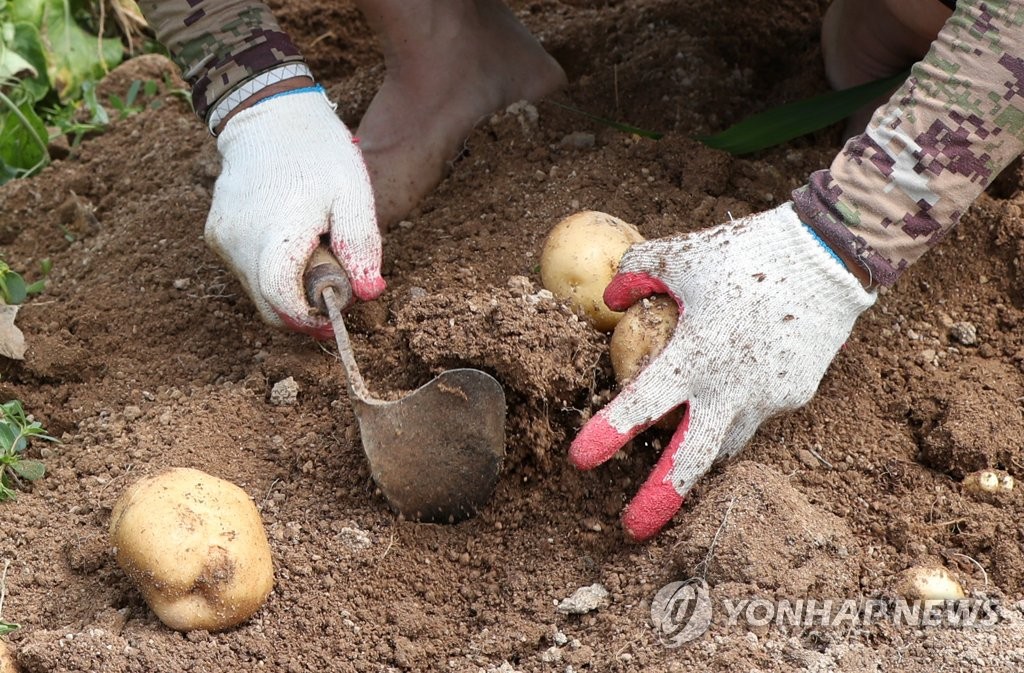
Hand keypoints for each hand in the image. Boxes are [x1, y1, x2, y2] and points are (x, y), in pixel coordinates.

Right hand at [205, 88, 384, 338]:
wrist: (268, 114)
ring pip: (257, 291)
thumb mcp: (353, 194)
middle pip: (268, 305)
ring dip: (288, 289)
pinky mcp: (216, 234)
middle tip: (336, 293)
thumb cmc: (317, 152)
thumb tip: (368, 293)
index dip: (309, 321)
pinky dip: (272, 271)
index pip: (281, 301)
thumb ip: (361, 245)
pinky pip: (246, 270)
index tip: (334, 318)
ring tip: (316, 252)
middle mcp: (238, 241)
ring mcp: (222, 239)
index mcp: (274, 232)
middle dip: (303, 312)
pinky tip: (293, 243)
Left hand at [569, 203, 875, 540]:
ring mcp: (768, 397)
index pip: (643, 405)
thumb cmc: (746, 252)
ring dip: (698, 446)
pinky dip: (733, 405)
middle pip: (691, 459)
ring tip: (678, 447)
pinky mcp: (794, 394)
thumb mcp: (681, 254)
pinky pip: (754, 410)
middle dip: (660, 497)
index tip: (580, 460)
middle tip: (630, 527)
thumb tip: (611, 300)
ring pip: (724, 438)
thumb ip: (635, 274)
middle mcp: (732, 387)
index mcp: (697, 355)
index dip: (608, 433)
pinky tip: (732, 379)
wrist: (830, 254)